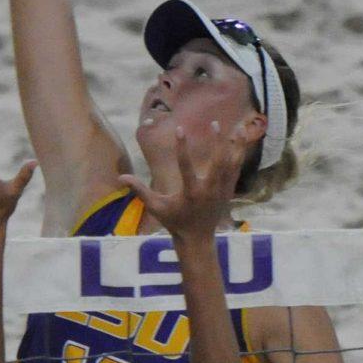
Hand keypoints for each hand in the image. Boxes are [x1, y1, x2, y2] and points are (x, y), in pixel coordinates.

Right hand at [120, 119, 240, 240]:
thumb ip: (140, 191)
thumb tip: (121, 177)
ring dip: (237, 146)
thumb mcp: (156, 207)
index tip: (180, 129)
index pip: (185, 166)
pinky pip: (236, 170)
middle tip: (215, 123)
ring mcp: (221, 190)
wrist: (197, 239)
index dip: (181, 147)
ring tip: (241, 127)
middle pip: (217, 163)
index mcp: (190, 193)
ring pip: (232, 165)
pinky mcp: (228, 191)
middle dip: (218, 142)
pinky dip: (239, 155)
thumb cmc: (174, 221)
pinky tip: (242, 140)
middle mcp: (209, 190)